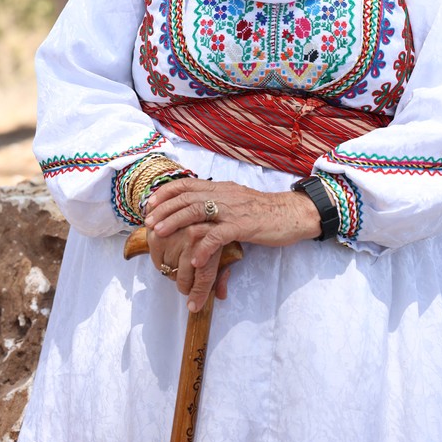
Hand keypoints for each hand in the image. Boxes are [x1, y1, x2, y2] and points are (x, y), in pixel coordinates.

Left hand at [144, 177, 320, 310]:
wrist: (292, 213)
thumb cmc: (265, 211)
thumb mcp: (237, 200)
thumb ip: (218, 201)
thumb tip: (197, 208)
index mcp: (222, 188)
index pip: (188, 184)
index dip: (167, 192)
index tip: (151, 202)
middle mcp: (224, 195)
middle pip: (187, 197)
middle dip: (164, 208)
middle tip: (148, 221)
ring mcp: (233, 210)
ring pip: (197, 211)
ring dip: (175, 222)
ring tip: (159, 233)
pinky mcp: (244, 226)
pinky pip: (219, 235)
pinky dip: (204, 246)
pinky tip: (194, 258)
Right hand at [146, 223, 228, 312]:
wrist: (209, 200)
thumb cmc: (218, 227)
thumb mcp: (226, 247)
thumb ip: (222, 272)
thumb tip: (221, 295)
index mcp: (212, 242)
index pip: (204, 277)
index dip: (198, 294)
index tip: (193, 306)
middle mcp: (192, 236)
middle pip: (182, 275)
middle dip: (184, 283)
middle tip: (187, 283)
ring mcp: (173, 229)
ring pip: (165, 265)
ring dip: (170, 269)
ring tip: (176, 264)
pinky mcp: (160, 223)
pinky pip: (154, 251)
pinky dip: (159, 256)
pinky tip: (166, 254)